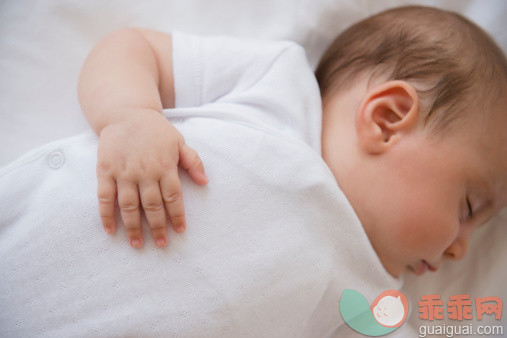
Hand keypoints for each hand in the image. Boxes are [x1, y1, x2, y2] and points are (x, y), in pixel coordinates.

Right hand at [96, 109, 207, 247]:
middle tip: (161, 244)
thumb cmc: (156, 130)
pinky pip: (105, 197)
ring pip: (128, 206)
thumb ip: (193, 161)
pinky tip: (111, 230)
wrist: (126, 113)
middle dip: (157, 227)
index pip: (173, 197)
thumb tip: (205, 182)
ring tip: (138, 244)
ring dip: (133, 227)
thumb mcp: (179, 142)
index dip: (176, 216)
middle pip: (152, 206)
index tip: (179, 231)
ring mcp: (123, 173)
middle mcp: (144, 172)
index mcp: (164, 166)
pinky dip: (106, 215)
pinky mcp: (105, 171)